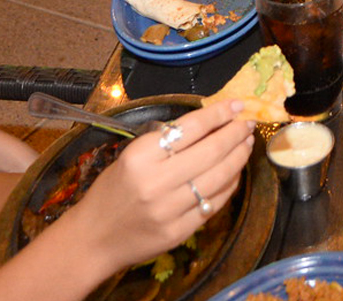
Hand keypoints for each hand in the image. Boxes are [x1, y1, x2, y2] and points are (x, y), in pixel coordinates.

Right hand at [58, 100, 254, 270]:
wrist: (94, 238)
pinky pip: (214, 204)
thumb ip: (166, 142)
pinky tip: (234, 173)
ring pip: (219, 178)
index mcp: (140, 156)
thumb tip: (210, 123)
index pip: (191, 128)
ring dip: (239, 158)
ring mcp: (170, 210)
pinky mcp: (180, 232)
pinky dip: (229, 185)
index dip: (219, 114)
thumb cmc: (112, 191)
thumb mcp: (131, 156)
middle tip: (248, 124)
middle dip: (235, 134)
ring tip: (246, 144)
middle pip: (211, 151)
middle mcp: (156, 182)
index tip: (237, 105)